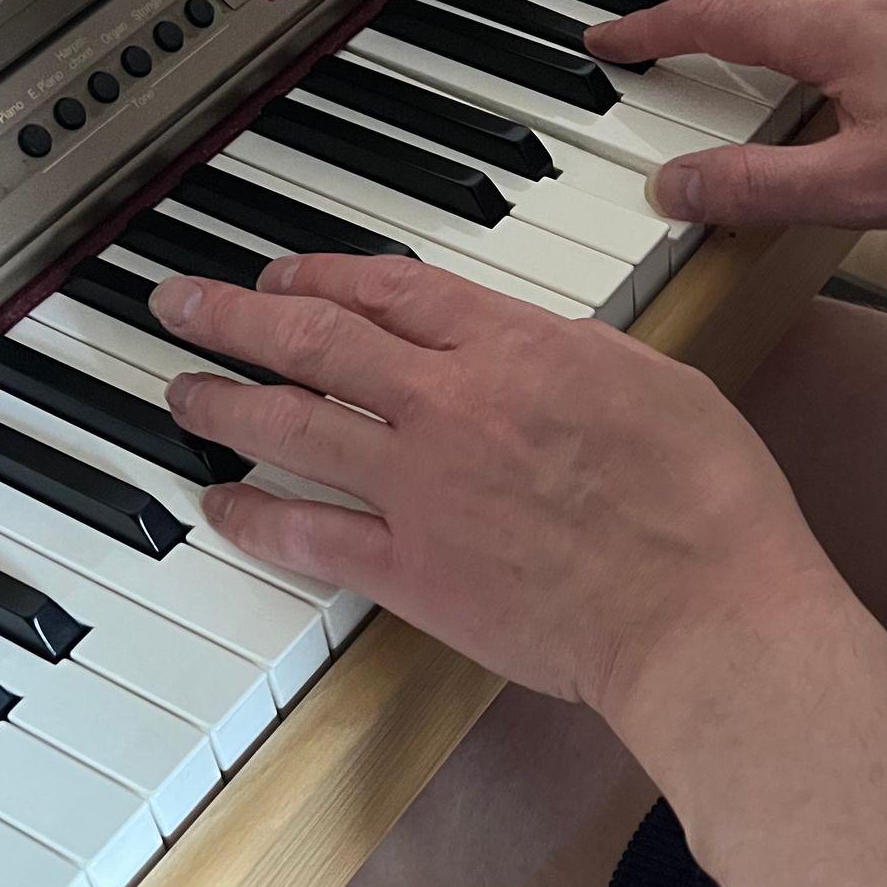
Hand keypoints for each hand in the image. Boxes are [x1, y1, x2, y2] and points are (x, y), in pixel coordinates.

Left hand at [152, 254, 845, 715]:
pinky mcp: (411, 571)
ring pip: (290, 425)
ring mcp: (421, 488)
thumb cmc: (707, 506)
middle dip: (234, 315)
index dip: (323, 275)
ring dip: (221, 403)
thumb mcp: (658, 382)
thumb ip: (579, 356)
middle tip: (181, 304)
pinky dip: (252, 519)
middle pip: (314, 339)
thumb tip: (540, 348)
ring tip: (179, 392)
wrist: (702, 611)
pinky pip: (306, 534)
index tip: (287, 276)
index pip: (391, 289)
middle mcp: (451, 405)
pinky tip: (220, 507)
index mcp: (516, 347)